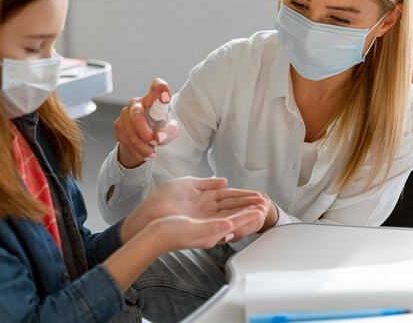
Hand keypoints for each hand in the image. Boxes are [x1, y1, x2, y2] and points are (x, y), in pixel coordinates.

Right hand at [115, 78, 179, 167]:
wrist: (145, 139)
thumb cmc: (160, 128)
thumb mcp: (171, 130)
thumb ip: (169, 131)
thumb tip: (159, 137)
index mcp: (153, 98)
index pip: (156, 86)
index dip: (160, 89)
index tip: (166, 98)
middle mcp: (137, 102)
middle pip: (136, 113)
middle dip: (145, 131)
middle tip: (155, 141)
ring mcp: (125, 113)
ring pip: (130, 131)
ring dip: (142, 146)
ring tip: (152, 152)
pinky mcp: (118, 125)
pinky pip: (125, 139)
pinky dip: (136, 150)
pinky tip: (144, 154)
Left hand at [120, 176, 269, 244]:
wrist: (147, 217)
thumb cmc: (162, 202)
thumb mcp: (187, 185)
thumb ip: (206, 184)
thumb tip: (223, 181)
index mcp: (205, 201)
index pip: (229, 198)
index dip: (244, 197)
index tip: (258, 195)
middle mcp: (208, 214)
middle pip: (233, 209)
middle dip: (249, 207)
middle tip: (265, 205)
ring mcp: (205, 223)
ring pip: (231, 219)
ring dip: (246, 216)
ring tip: (260, 212)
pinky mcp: (201, 231)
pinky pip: (220, 228)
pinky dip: (231, 225)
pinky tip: (240, 222)